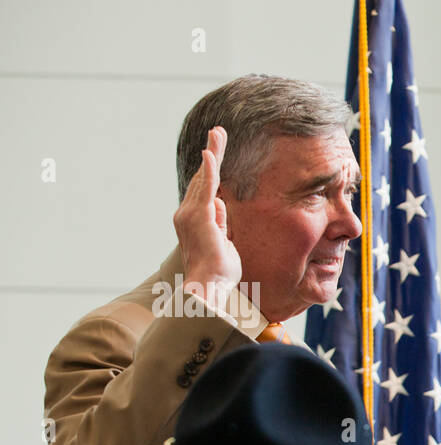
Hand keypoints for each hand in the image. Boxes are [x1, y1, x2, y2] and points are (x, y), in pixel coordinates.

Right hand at [174, 126, 241, 307]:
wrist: (208, 288)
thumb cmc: (218, 273)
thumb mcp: (224, 244)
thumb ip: (220, 223)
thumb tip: (219, 205)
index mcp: (195, 221)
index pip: (205, 190)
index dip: (210, 170)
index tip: (214, 153)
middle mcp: (188, 214)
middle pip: (203, 178)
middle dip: (212, 154)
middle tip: (218, 132)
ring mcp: (192, 215)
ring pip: (205, 178)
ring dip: (212, 153)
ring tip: (218, 133)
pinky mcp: (200, 217)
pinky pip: (206, 188)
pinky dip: (209, 169)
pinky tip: (211, 152)